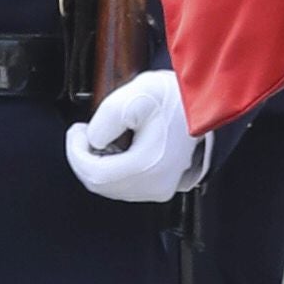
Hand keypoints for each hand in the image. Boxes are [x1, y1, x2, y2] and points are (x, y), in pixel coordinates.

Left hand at [67, 66, 198, 200]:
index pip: (94, 175)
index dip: (75, 153)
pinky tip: (116, 148)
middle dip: (84, 159)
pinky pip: (126, 185)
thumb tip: (92, 140)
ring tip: (101, 137)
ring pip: (112, 187)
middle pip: (101, 185)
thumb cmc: (177, 98)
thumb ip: (106, 119)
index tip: (76, 131)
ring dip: (98, 164)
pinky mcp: (162, 186)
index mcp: (148, 167)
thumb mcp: (135, 95)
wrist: (208, 104)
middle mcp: (155, 185)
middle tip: (83, 133)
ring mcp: (160, 188)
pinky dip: (113, 169)